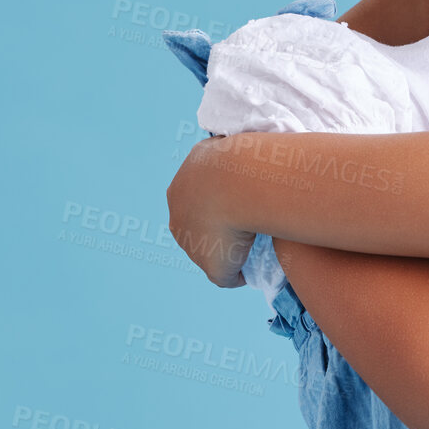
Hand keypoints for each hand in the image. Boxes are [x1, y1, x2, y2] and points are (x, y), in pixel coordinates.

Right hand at [166, 141, 255, 287]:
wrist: (233, 187)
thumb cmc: (227, 233)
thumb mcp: (223, 270)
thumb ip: (226, 277)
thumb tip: (237, 275)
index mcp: (178, 224)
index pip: (197, 235)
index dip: (219, 239)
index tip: (242, 239)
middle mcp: (177, 196)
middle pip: (201, 206)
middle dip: (220, 212)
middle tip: (248, 216)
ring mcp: (188, 171)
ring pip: (208, 181)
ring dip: (225, 186)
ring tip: (251, 192)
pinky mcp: (202, 151)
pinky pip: (218, 158)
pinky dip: (231, 164)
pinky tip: (249, 171)